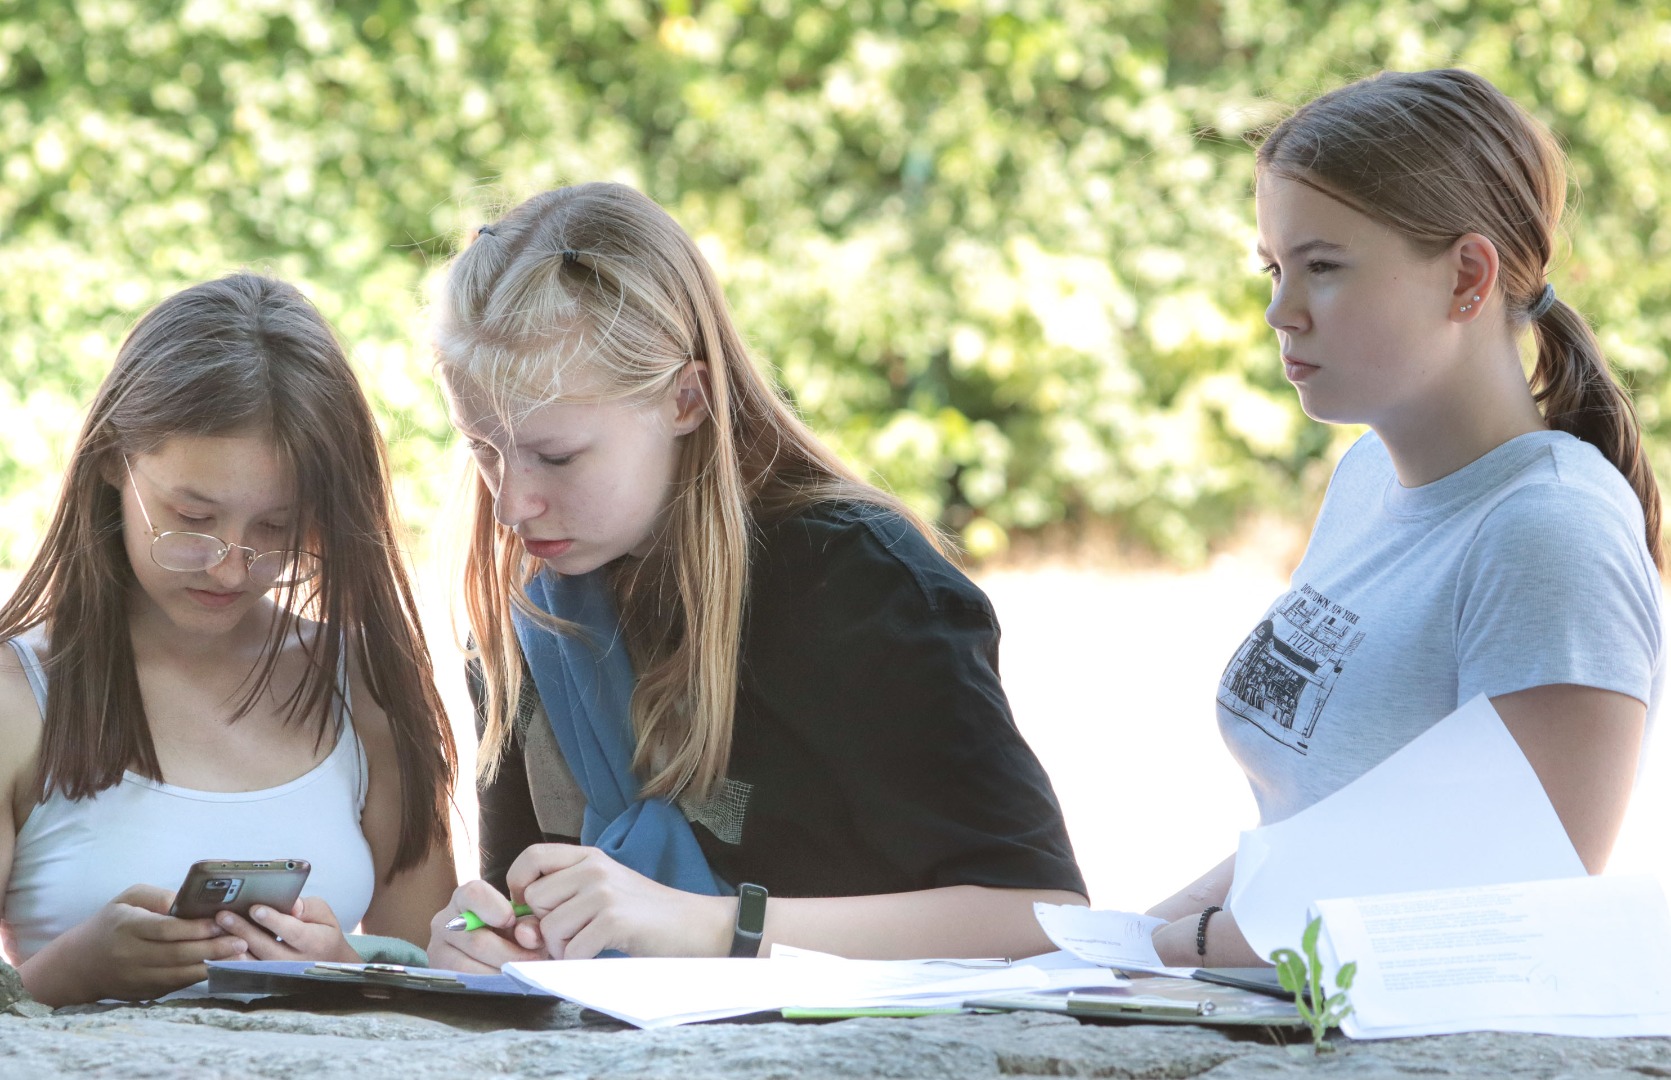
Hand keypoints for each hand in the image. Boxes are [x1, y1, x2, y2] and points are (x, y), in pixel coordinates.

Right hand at [21, 884, 249, 1004]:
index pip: (165, 930)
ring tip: (239, 956)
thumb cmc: (112, 923)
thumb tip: (190, 902)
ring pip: (178, 975)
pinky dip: (199, 978)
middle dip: (211, 949)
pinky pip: (175, 986)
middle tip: (241, 941)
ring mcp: (136, 979)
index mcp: (127, 928)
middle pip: (176, 955)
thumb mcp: (129, 899)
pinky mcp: (144, 994)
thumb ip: (158, 897)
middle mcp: (130, 956)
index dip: (195, 928)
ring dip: (211, 966)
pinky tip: (221, 968)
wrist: (80, 964)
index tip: (220, 922)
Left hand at [214, 896, 358, 962]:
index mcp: (315, 943)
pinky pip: (246, 972)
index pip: (294, 932)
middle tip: (224, 916)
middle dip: (244, 930)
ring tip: (216, 930)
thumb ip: (307, 907)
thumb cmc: (323, 934)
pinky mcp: (267, 980)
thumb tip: (291, 905)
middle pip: (267, 948)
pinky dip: (231, 961)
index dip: (274, 921)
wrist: (328, 965)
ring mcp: (280, 975)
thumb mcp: (324, 915)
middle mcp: (297, 962)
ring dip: (232, 947)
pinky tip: (218, 947)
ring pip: (253, 963)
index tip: (256, 909)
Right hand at [427, 878, 545, 973]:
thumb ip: (530, 924)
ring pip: (469, 968)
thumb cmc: (509, 931)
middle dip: (510, 954)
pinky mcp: (440, 975)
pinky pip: (464, 984)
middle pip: (477, 941)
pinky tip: (505, 983)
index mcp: (464, 898)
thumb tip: (530, 937)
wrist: (491, 953)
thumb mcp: (520, 922)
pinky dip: (489, 986)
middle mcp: (445, 922)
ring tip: (521, 974)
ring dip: (500, 974)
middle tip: (533, 960)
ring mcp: (438, 951)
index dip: (496, 908)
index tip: (512, 921)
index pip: (474, 894)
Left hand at [506, 844, 730, 959]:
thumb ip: (563, 901)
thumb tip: (522, 927)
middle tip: (572, 936)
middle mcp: (594, 868)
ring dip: (563, 948)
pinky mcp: (613, 920)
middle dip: (546, 927)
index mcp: (589, 856)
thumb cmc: (645, 914)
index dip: (519, 884)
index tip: (533, 909)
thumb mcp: (604, 892)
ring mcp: (604, 893)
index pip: (531, 857)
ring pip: (550, 927)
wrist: (694, 925)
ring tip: (589, 945)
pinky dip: (579, 961)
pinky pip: (572, 949)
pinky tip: (598, 955)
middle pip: (535, 900)